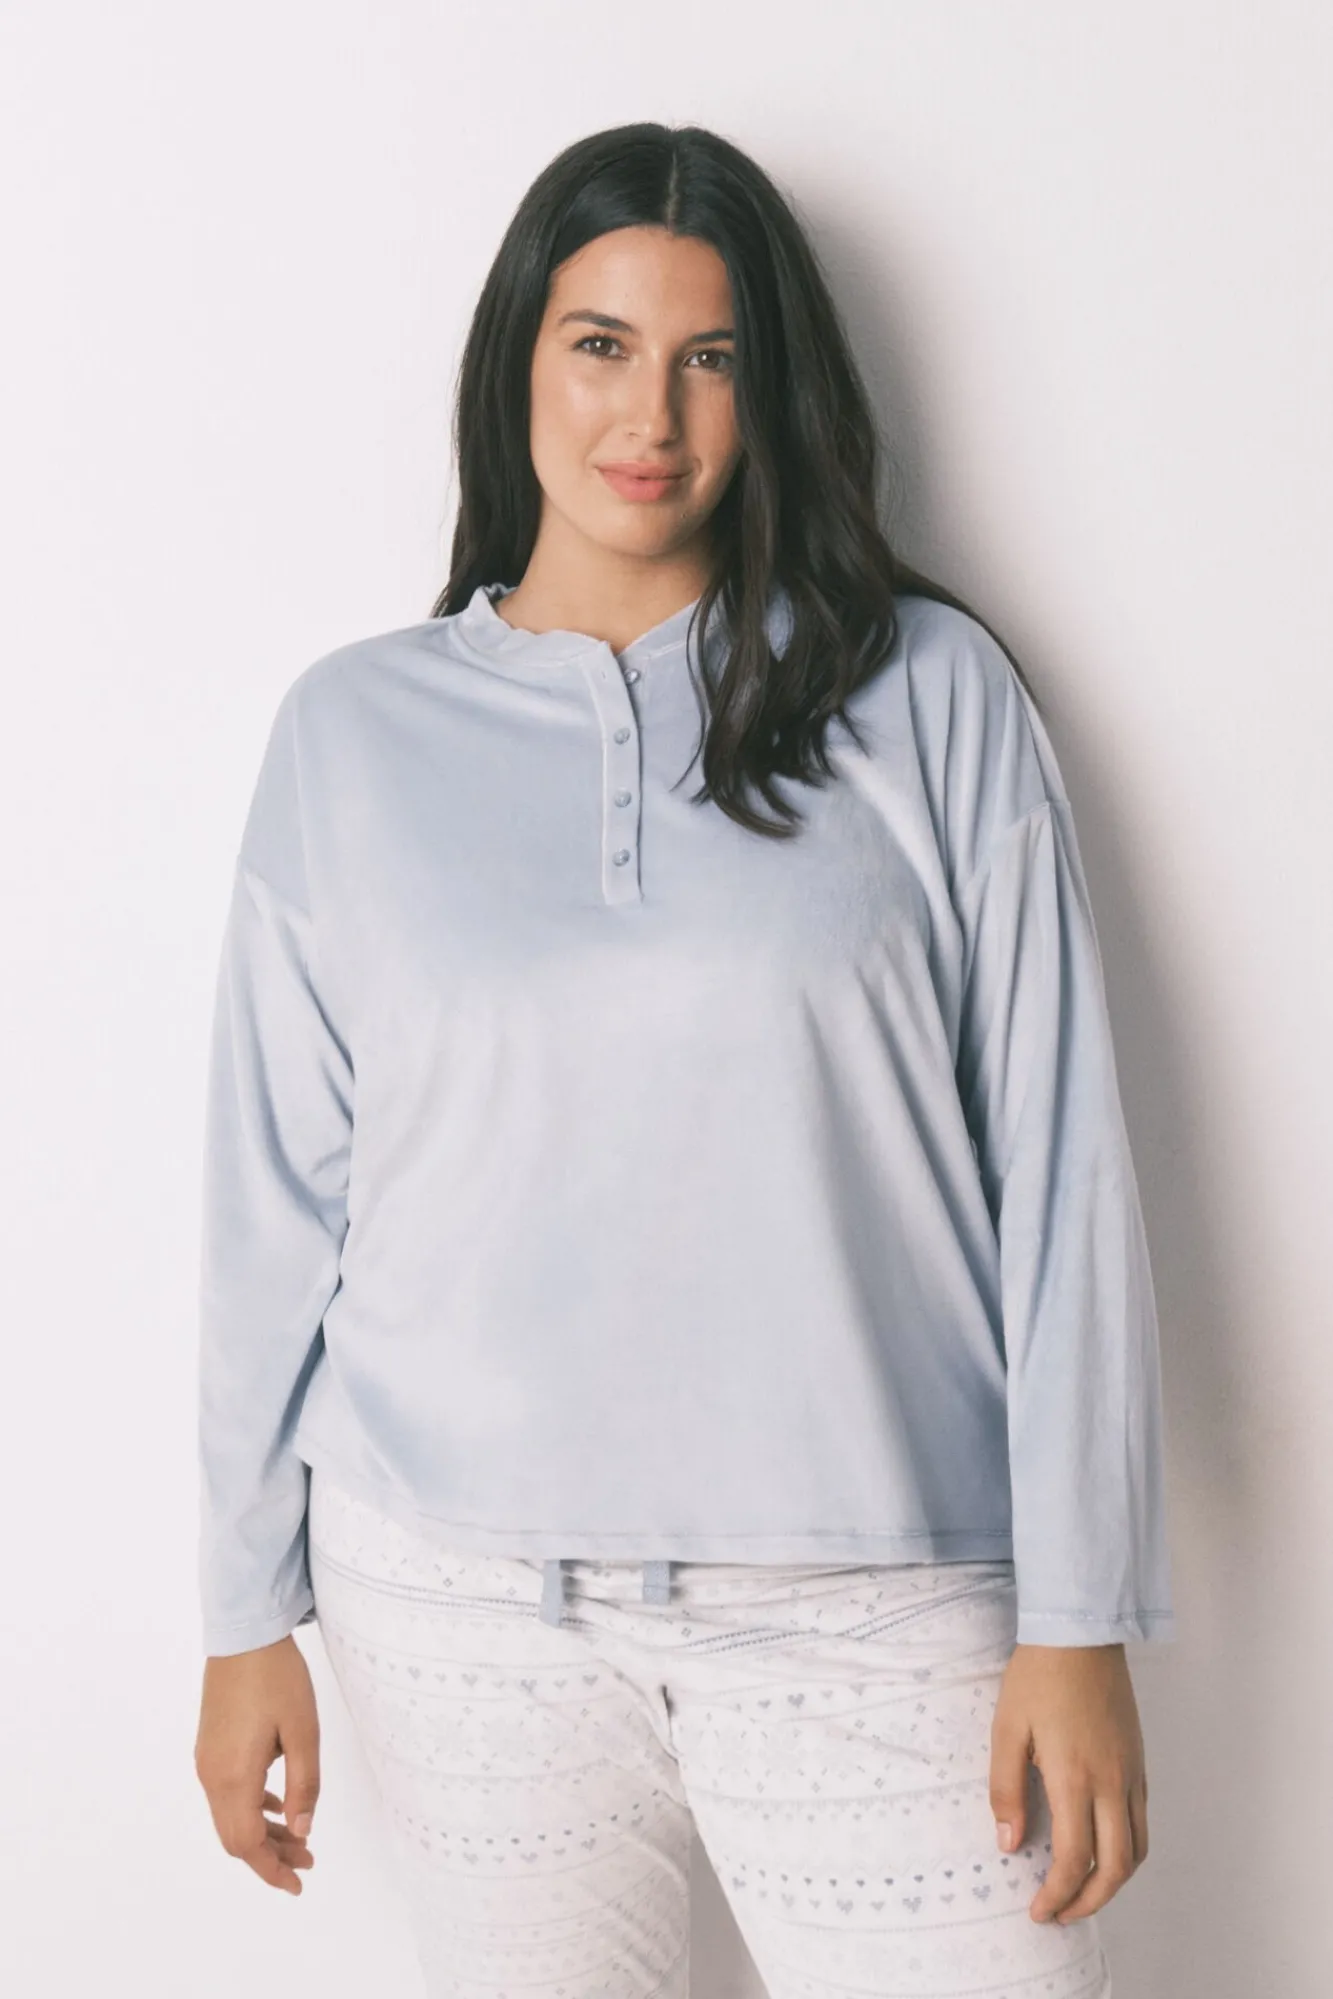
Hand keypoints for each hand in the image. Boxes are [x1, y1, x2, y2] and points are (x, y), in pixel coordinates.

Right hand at [194, 1633, 320, 1894]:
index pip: (247, 1843)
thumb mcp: (303, 1731)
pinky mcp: (209, 1747)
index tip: (298, 1883)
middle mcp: (211, 1775)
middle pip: (235, 1838)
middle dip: (270, 1856)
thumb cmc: (277, 1678)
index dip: (272, 1869)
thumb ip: (304, 1785)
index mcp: (233, 1776)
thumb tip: (302, 1832)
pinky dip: (251, 1809)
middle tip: (307, 1859)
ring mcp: (206, 1761)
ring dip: (262, 1833)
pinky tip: (276, 1803)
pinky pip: (226, 1794)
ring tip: (299, 1836)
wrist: (244, 1635)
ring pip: (230, 1817)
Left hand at [990, 1641, 1148, 1925]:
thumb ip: (1006, 1790)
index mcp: (1074, 1778)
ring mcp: (1131, 1774)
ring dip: (1112, 1882)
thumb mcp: (1006, 1729)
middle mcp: (1111, 1784)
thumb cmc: (1038, 1676)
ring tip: (1082, 1891)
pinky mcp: (1139, 1762)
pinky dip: (1126, 1850)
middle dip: (1088, 1902)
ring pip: (1136, 1850)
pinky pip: (1141, 1822)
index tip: (1037, 1911)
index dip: (1056, 1895)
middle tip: (1059, 1914)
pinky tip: (1100, 1847)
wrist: (1081, 1632)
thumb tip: (1009, 1844)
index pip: (1073, 1859)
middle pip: (1114, 1869)